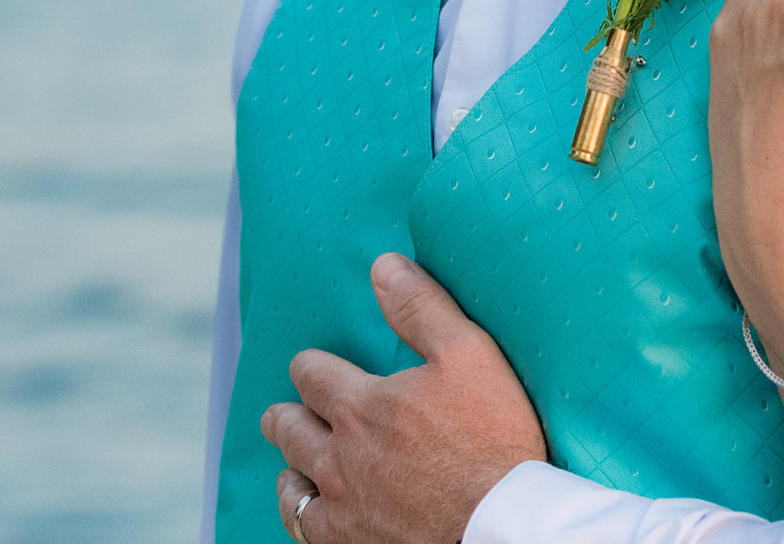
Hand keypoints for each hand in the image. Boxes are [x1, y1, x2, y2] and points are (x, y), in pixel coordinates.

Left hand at [263, 252, 546, 543]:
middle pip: (291, 426)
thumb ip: (421, 308)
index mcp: (362, 404)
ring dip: (290, 459)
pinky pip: (301, 522)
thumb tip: (382, 267)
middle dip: (289, 412)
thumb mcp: (469, 354)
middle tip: (284, 411)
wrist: (499, 523)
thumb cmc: (492, 437)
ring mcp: (341, 504)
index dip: (311, 366)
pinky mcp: (347, 541)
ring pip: (291, 477)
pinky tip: (305, 502)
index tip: (312, 366)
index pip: (312, 374)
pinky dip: (297, 506)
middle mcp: (339, 455)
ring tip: (292, 455)